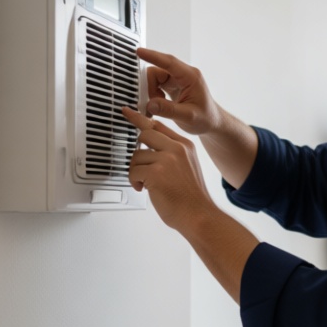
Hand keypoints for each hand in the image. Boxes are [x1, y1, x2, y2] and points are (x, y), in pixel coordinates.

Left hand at [122, 106, 211, 230]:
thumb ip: (172, 154)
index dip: (140, 118)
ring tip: (148, 183)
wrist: (198, 215)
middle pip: (144, 135)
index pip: (158, 125)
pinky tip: (146, 188)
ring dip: (136, 171)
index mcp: (185, 145)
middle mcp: (177, 149)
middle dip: (139, 153)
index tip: (128, 111)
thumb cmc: (191, 197)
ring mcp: (167, 159)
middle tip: (142, 167)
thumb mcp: (187, 167)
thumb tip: (149, 151)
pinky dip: (135, 182)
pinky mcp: (156, 172)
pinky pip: (133, 171)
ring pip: (136, 156)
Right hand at [136, 48, 220, 134]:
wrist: (212, 123)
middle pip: (158, 71)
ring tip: (156, 108)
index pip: (169, 62)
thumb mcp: (188, 117)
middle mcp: (184, 75)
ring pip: (155, 78)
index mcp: (191, 77)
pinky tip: (159, 106)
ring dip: (151, 92)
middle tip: (150, 104)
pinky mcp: (173, 85)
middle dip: (150, 87)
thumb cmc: (205, 118)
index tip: (139, 52)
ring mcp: (178, 79)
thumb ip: (169, 110)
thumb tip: (150, 104)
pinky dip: (153, 94)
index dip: (153, 56)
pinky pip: (157, 84)